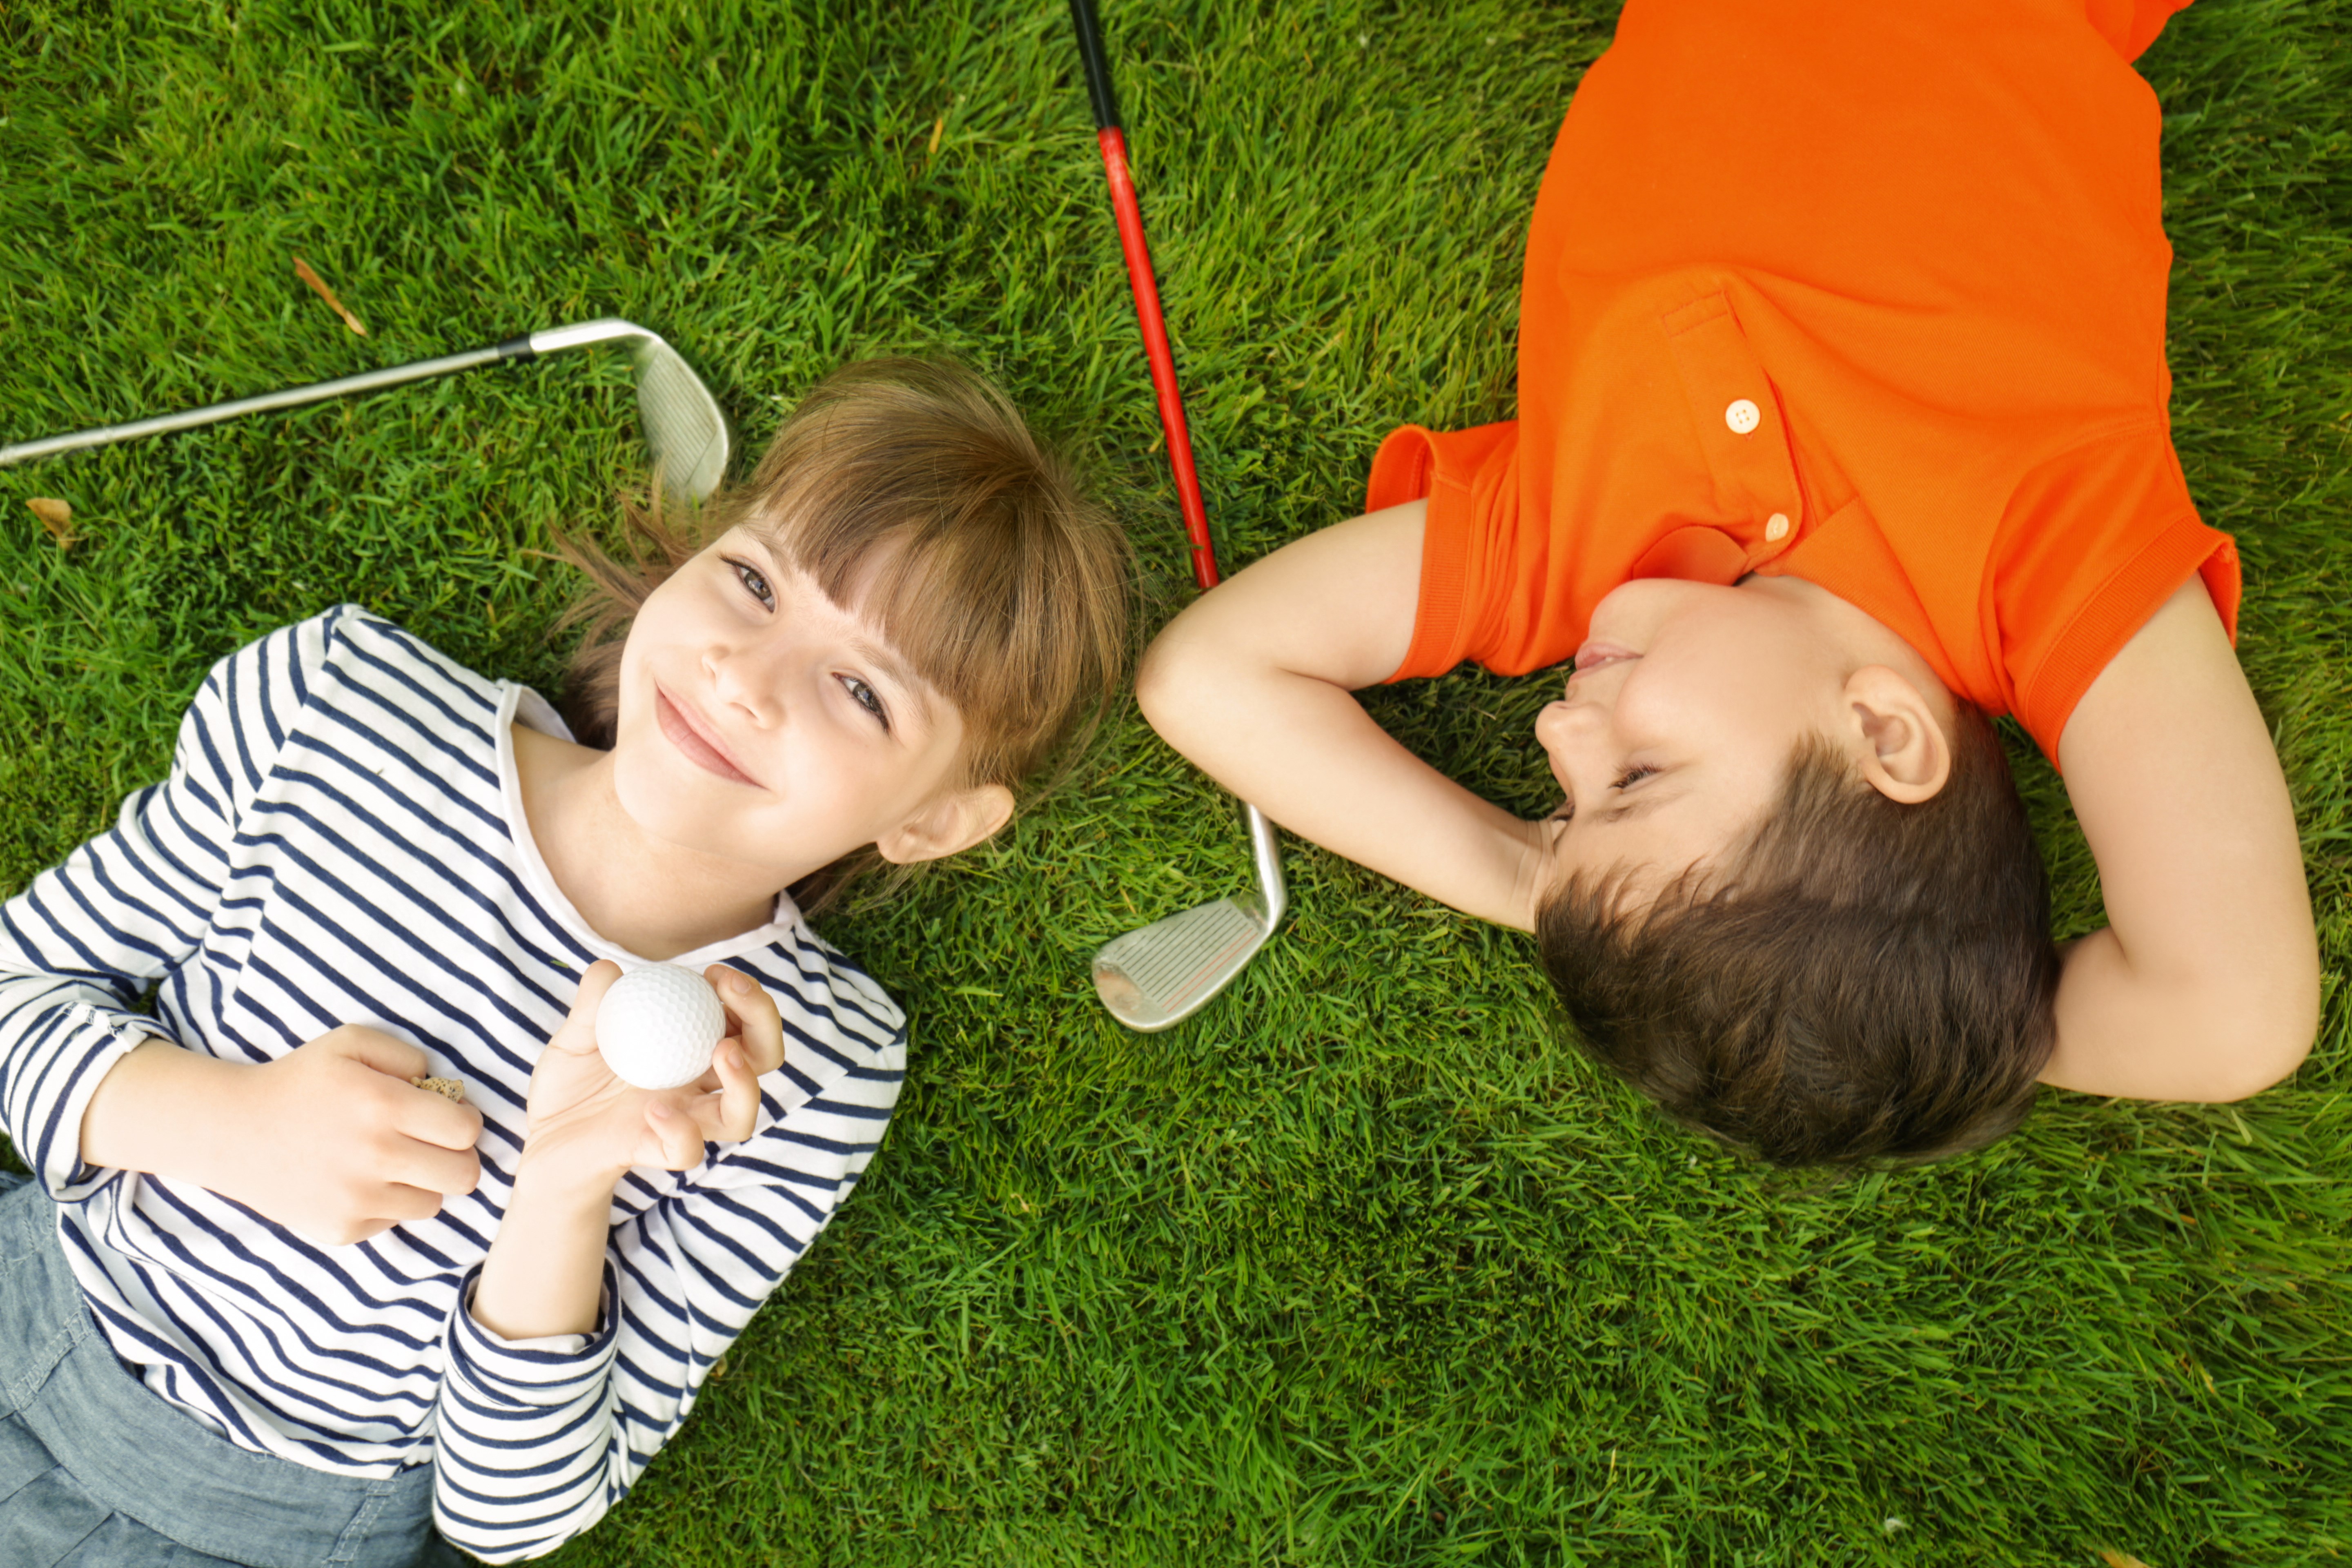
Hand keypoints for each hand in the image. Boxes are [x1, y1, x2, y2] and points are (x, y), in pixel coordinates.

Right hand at [81, 1028, 485, 1245]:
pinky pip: (394, 1221)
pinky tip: (358, 1180)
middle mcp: (375, 1156)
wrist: (232, 1132)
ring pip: (434, 1203)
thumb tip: (445, 1088)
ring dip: (424, 1183)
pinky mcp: (342, 1229)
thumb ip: (407, 1056)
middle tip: (433, 1144)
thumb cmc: (299, 1082)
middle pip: (464, 1175)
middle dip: (457, 1157)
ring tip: (394, 1162)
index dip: (466, 1121)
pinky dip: (387, 1203)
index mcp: (383, 1106)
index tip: (449, 1116)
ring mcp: (357, 1199)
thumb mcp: (351, 1043)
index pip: (467, 1130)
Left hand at [518, 961, 785, 1187]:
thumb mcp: (575, 1037)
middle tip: (733, 991)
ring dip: (745, 1081)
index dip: (743, 995)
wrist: (543, 1140)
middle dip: (763, 1019)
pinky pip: (688, 1149)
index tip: (715, 974)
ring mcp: (683, 1120)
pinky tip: (654, 1108)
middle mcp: (697, 1086)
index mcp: (690, 1050)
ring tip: (723, 1050)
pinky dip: (681, 1129)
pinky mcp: (658, 1151)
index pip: (741, 1021)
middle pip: (762, 1058)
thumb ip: (592, 1006)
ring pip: (741, 1115)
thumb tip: (608, 968)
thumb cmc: (571, 1086)